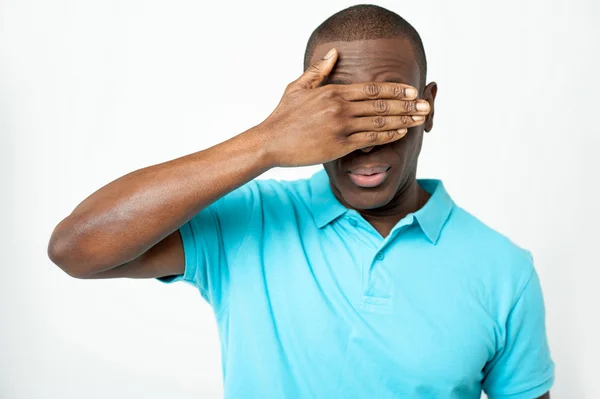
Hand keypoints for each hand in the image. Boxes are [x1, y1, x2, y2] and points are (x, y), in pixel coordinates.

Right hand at [257, 48, 430, 167]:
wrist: (269, 142)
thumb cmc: (283, 115)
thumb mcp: (298, 87)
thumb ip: (319, 71)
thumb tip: (334, 52)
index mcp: (333, 91)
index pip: (372, 89)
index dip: (395, 89)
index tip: (411, 90)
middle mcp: (340, 107)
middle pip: (381, 104)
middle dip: (407, 104)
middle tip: (425, 105)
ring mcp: (340, 127)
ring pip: (380, 122)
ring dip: (403, 120)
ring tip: (420, 119)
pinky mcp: (339, 146)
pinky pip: (370, 140)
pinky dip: (388, 135)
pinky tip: (401, 132)